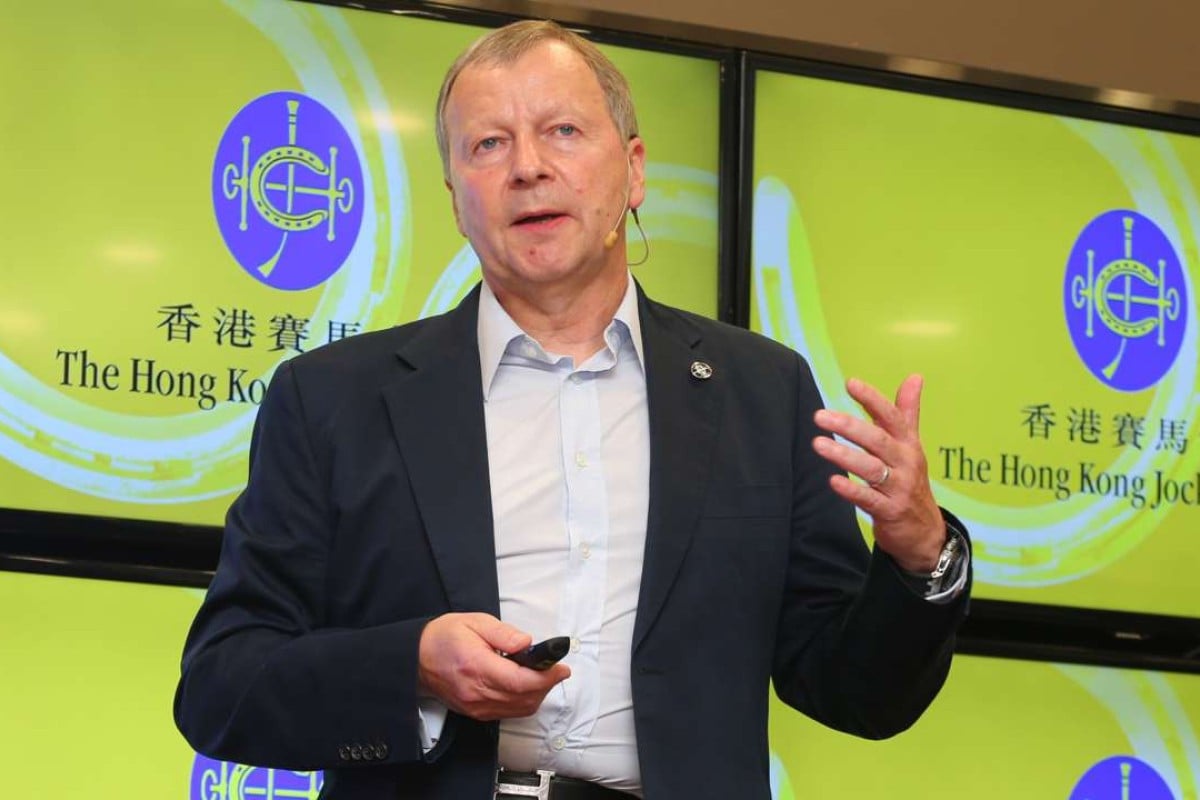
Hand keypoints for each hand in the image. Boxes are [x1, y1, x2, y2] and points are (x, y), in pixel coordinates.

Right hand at [417, 612, 569, 720]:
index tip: (561, 667)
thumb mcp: (475, 622)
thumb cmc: (444, 637)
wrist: (416, 658)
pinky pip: (508, 712)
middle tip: (556, 669)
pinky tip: (526, 685)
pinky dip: (524, 701)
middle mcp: (477, 692)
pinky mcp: (475, 712)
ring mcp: (476, 706)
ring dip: (537, 694)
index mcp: (477, 667)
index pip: (521, 681)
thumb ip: (504, 634)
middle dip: (547, 684)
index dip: (546, 677)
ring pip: (519, 709)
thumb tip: (528, 643)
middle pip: (524, 698)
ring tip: (543, 675)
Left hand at [811, 375, 945, 572]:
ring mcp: (899, 487)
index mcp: (908, 443)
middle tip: (820, 415)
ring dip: (843, 455)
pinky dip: (851, 490)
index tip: (850, 383)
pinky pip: (868, 499)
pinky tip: (832, 481)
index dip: (872, 399)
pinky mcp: (890, 511)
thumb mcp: (912, 444)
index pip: (891, 416)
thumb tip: (915, 376)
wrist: (925, 530)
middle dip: (849, 426)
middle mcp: (906, 462)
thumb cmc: (910, 479)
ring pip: (871, 468)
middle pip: (877, 439)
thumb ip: (907, 411)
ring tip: (818, 444)